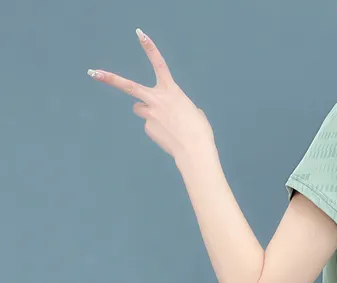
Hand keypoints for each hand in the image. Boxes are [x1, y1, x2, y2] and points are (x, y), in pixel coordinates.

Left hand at [89, 29, 214, 164]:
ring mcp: (149, 114)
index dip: (150, 48)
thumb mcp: (193, 111)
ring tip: (165, 125)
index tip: (139, 34)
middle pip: (128, 86)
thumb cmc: (199, 130)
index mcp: (171, 91)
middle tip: (94, 72)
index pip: (159, 64)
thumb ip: (179, 106)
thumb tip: (170, 113)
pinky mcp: (148, 128)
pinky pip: (150, 126)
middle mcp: (156, 99)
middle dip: (110, 79)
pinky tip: (168, 136)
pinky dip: (158, 130)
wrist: (195, 150)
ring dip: (147, 112)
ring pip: (140, 108)